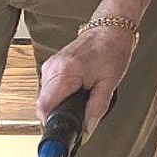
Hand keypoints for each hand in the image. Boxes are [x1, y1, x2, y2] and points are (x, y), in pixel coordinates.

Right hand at [37, 24, 133, 139]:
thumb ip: (97, 108)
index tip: (66, 125)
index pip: (45, 107)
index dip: (55, 121)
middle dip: (59, 113)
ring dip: (59, 103)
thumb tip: (87, 129)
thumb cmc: (113, 48)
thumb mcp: (110, 82)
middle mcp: (53, 67)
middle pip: (43, 104)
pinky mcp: (52, 64)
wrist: (112, 27)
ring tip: (79, 97)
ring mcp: (51, 64)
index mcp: (65, 71)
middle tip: (78, 111)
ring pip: (45, 97)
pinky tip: (74, 90)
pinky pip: (49, 88)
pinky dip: (59, 94)